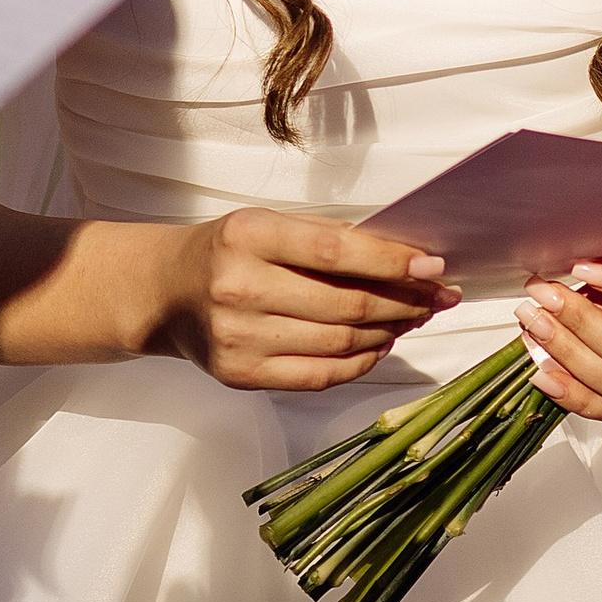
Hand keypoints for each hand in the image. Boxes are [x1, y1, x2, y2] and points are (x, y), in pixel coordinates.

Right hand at [151, 206, 457, 392]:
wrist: (165, 292)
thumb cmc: (228, 252)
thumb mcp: (267, 226)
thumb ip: (326, 239)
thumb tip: (406, 261)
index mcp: (248, 236)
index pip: (335, 252)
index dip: (391, 262)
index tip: (433, 267)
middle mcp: (239, 287)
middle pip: (345, 304)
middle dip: (403, 302)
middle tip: (436, 297)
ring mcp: (237, 337)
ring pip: (338, 344)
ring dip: (388, 333)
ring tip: (411, 319)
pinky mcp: (240, 374)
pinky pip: (319, 376)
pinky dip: (359, 363)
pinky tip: (378, 345)